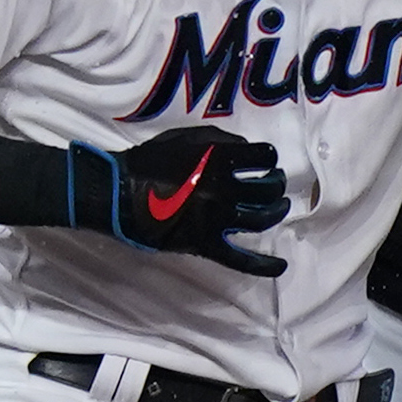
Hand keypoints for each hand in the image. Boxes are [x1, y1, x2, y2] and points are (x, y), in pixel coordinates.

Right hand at [105, 123, 290, 276]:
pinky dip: (263, 265)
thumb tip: (246, 148)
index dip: (270, 157)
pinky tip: (281, 265)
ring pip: (262, 219)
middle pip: (269, 189)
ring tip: (280, 207)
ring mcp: (217, 220)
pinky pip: (240, 260)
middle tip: (275, 182)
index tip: (267, 160)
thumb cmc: (150, 160)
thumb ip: (220, 140)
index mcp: (219, 160)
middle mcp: (224, 190)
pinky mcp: (207, 245)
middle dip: (277, 184)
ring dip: (277, 212)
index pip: (264, 156)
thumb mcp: (185, 137)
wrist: (120, 193)